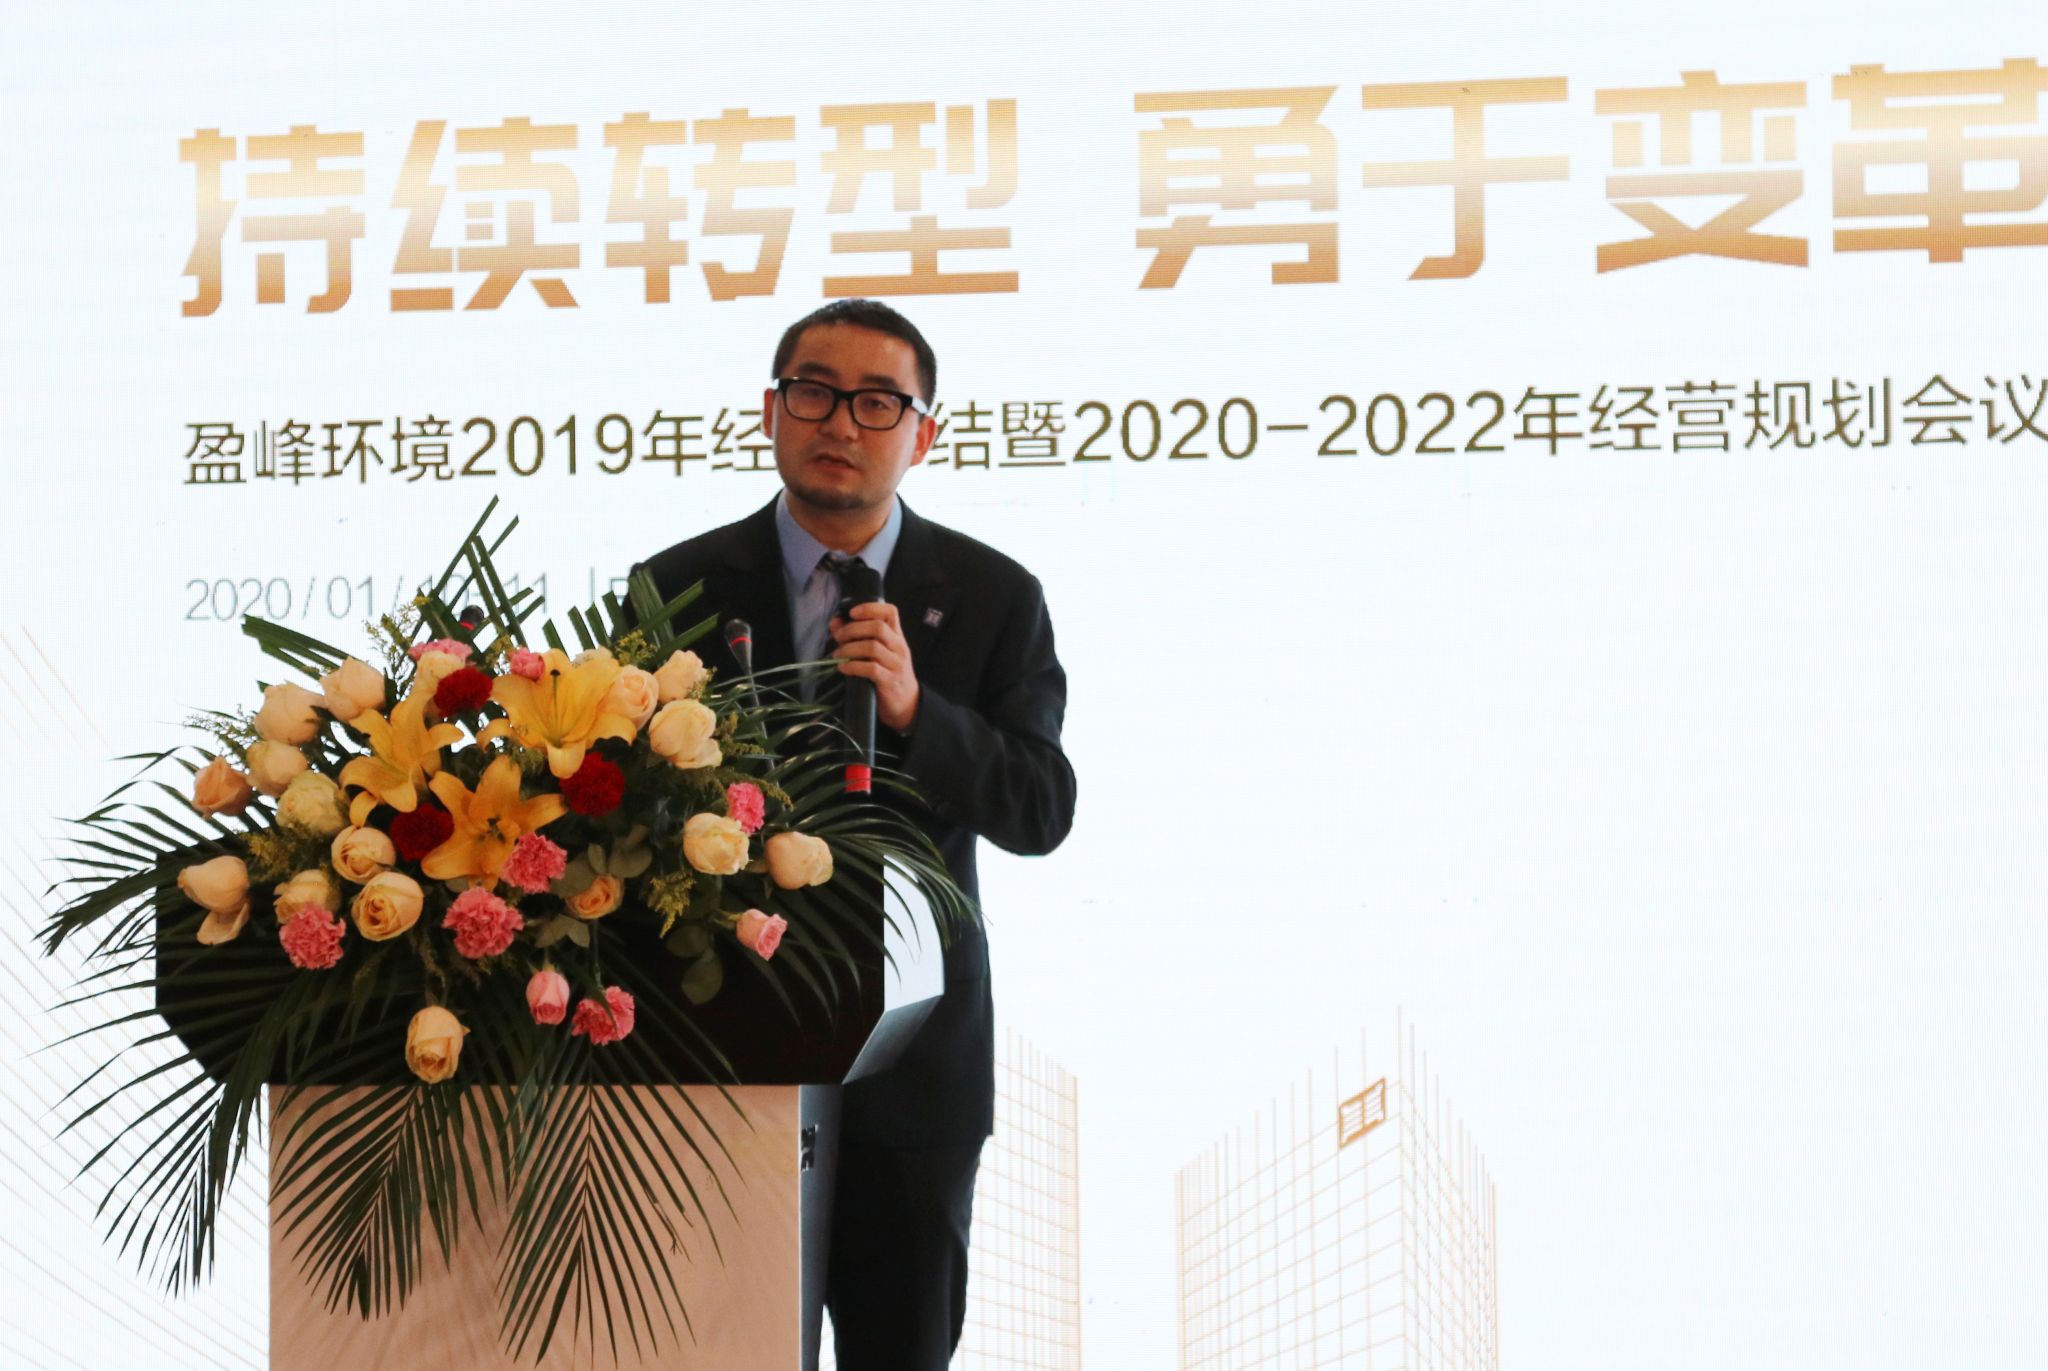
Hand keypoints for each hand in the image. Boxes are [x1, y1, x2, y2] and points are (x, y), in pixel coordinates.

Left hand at [829, 601, 919, 731]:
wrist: (907, 704)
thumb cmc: (889, 675)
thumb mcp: (879, 654)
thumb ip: (858, 637)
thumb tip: (835, 623)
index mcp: (897, 637)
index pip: (890, 612)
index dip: (870, 607)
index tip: (851, 613)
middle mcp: (899, 647)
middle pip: (878, 627)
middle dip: (853, 629)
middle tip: (838, 637)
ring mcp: (896, 664)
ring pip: (872, 647)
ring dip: (849, 648)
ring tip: (838, 654)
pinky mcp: (890, 681)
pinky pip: (870, 668)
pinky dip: (852, 666)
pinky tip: (843, 668)